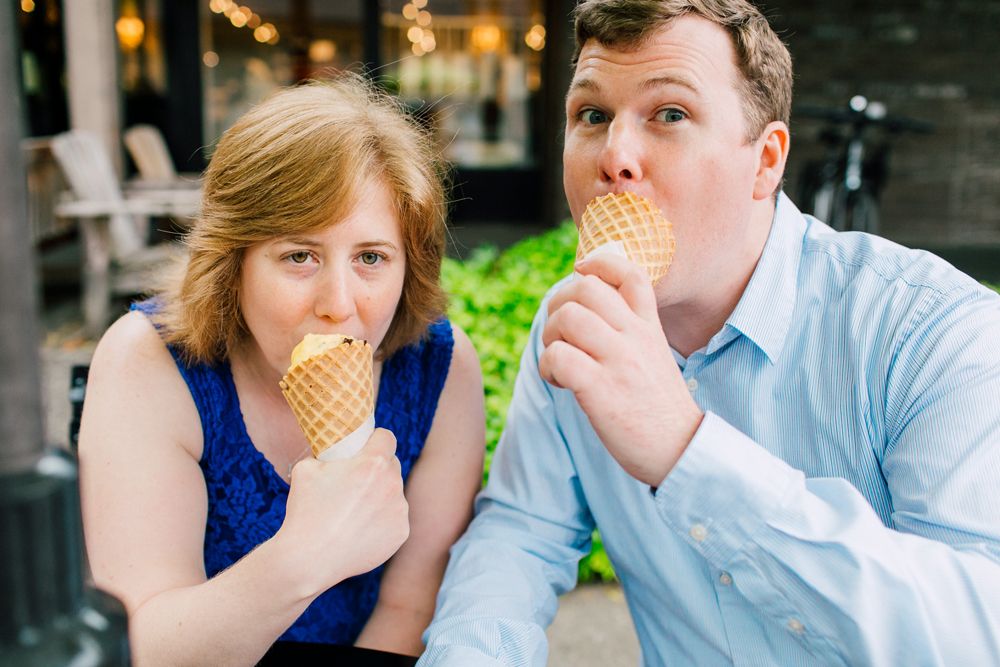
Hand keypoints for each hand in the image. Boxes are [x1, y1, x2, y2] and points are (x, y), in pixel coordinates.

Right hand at [277, 428, 408, 593]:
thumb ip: (328, 454)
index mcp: (373, 463)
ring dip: (381, 495)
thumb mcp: (307, 467)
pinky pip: (395, 518)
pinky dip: (382, 521)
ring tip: (355, 511)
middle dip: (377, 468)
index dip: (375, 439)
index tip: (367, 446)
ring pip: (394, 492)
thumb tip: (335, 453)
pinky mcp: (401, 533)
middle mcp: (392, 484)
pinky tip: (361, 529)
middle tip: (357, 481)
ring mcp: (400, 511)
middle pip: (392, 465)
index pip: (387, 437)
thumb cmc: (305, 510)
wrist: (309, 558)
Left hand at [538, 255, 703, 486]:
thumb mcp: (654, 358)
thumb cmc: (658, 409)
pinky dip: (547, 367)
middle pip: (586, 288)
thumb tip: (588, 314)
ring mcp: (619, 361)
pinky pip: (559, 357)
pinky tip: (559, 384)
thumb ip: (630, 333)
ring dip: (550, 337)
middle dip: (558, 305)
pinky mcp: (601, 389)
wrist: (681, 451)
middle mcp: (635, 337)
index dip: (599, 264)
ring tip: (559, 362)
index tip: (581, 275)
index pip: (631, 273)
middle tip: (560, 335)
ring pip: (568, 317)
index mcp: (649, 328)